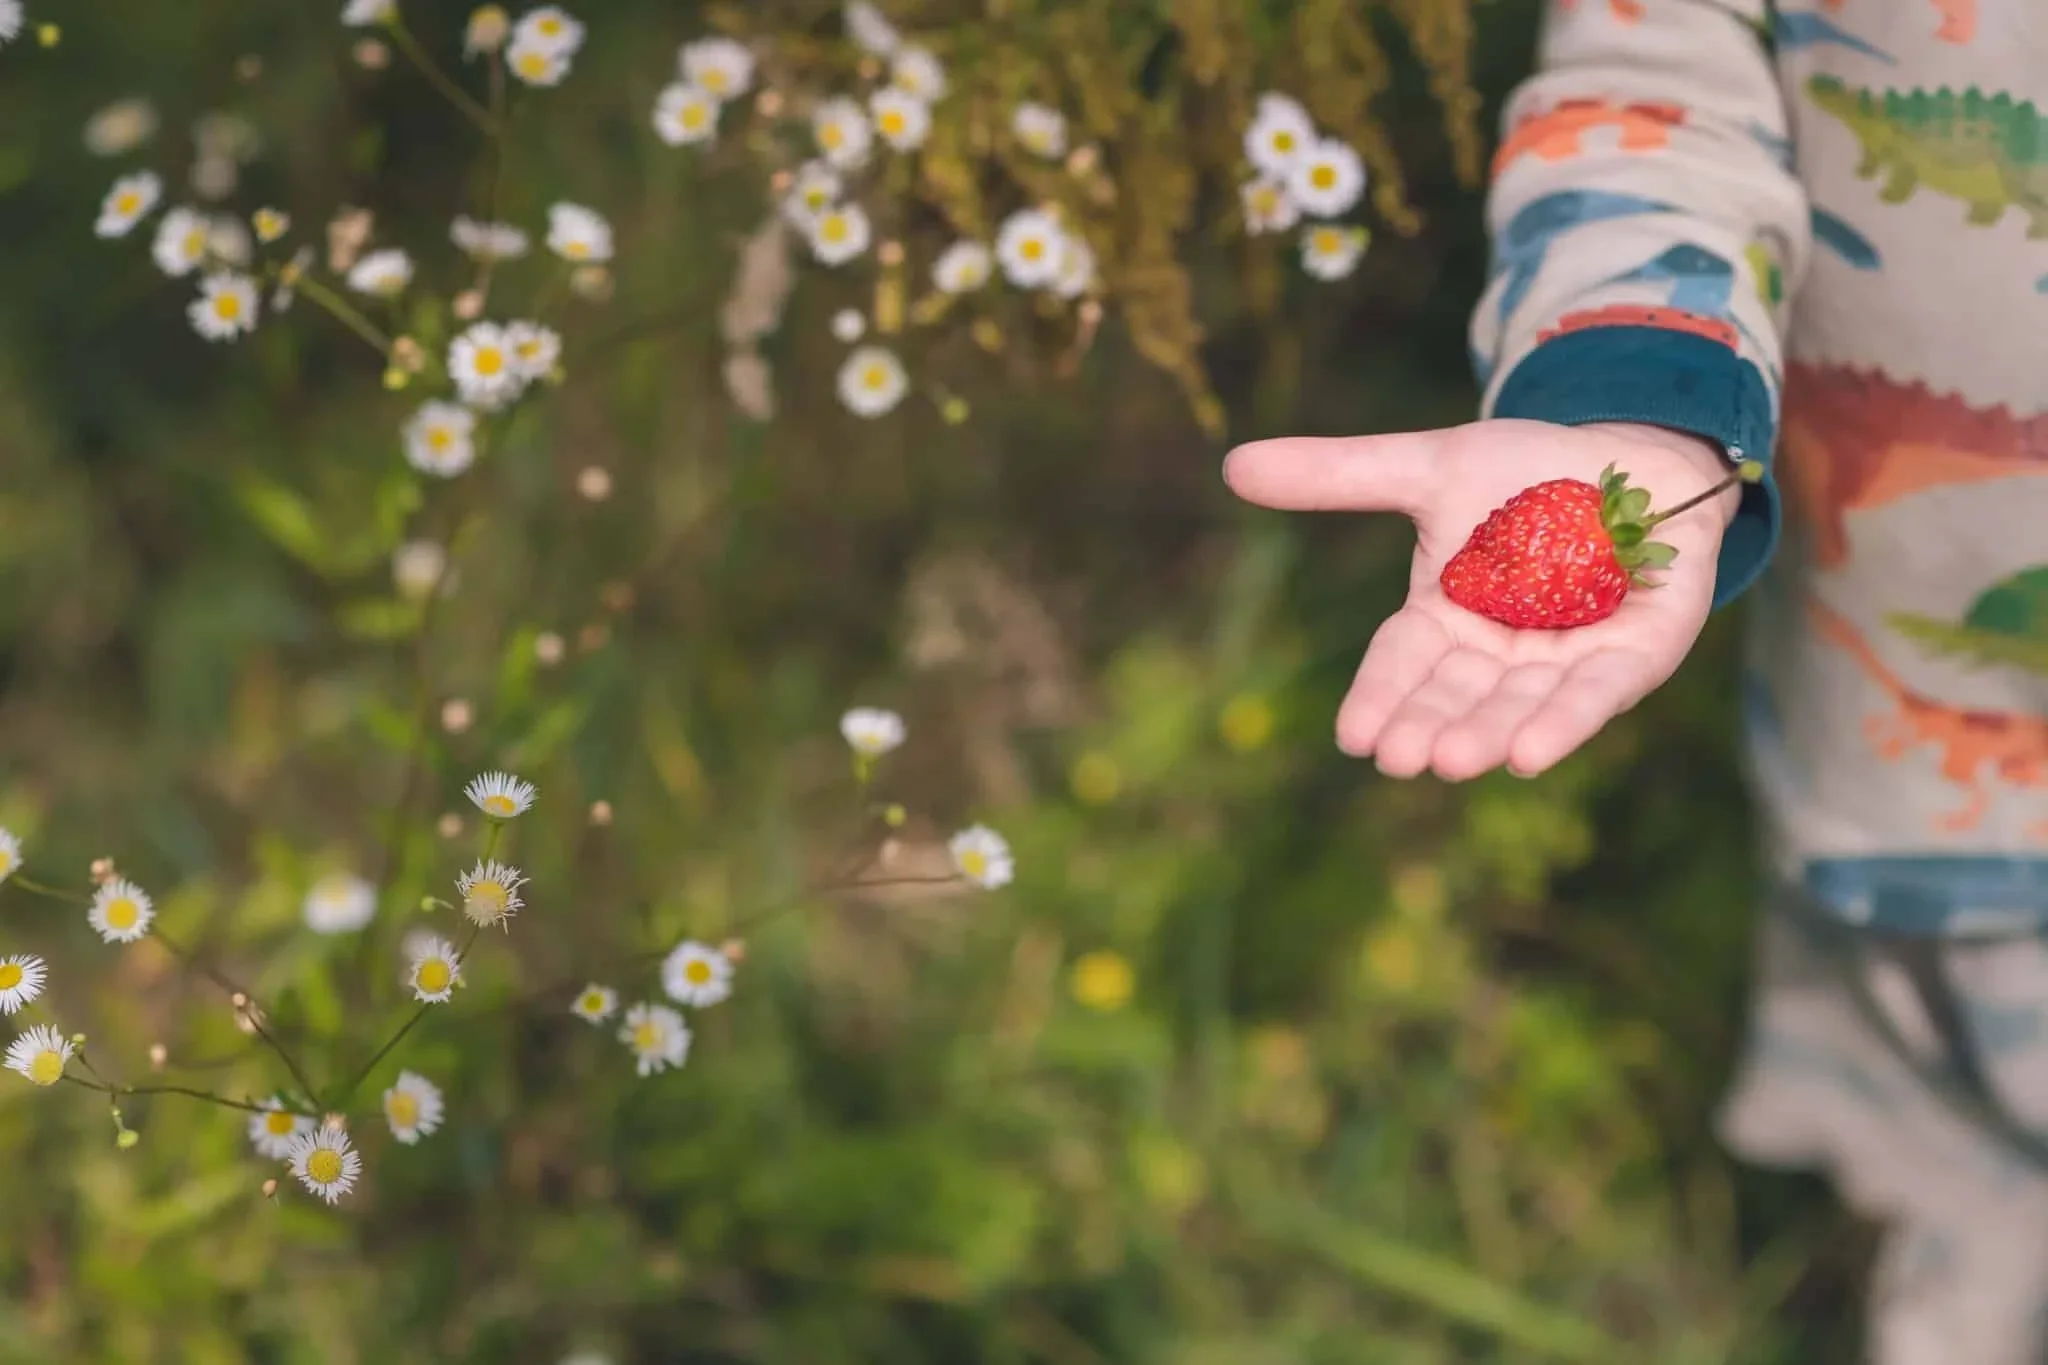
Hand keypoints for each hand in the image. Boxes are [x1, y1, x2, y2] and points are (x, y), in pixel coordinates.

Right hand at [1223, 419, 1739, 779]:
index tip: (1352, 738)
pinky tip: (1533, 754)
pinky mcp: (1637, 656)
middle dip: (1432, 728)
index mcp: (1447, 619)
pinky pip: (1597, 694)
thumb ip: (1341, 476)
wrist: (1638, 452)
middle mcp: (1503, 653)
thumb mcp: (1431, 468)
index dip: (1380, 699)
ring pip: (1522, 706)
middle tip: (1401, 759)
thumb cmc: (1529, 469)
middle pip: (1459, 697)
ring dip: (1491, 735)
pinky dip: (1566, 721)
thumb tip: (1232, 466)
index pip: (1403, 664)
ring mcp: (1570, 660)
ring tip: (1456, 762)